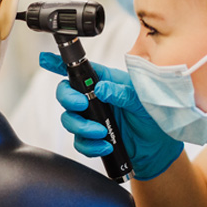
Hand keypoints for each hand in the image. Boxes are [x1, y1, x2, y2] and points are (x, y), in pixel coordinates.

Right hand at [41, 52, 182, 179]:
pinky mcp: (93, 138)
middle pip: (66, 93)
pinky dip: (90, 145)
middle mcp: (95, 98)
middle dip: (69, 99)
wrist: (161, 148)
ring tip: (101, 132)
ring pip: (69, 119)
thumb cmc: (156, 116)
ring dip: (81, 127)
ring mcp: (92, 118)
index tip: (45, 58)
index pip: (79, 69)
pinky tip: (105, 146)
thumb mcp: (143, 100)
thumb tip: (102, 89)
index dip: (58, 62)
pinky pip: (80, 142)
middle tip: (81, 105)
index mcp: (106, 81)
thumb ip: (123, 93)